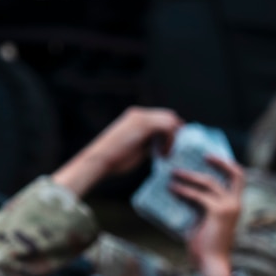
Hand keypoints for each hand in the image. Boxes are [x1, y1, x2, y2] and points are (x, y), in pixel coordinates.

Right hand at [51, 106, 182, 197]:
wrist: (99, 161)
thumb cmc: (113, 160)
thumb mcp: (136, 148)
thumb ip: (149, 143)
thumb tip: (162, 145)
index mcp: (134, 117)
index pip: (161, 116)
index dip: (172, 129)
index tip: (174, 145)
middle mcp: (138, 113)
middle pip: (169, 115)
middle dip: (176, 131)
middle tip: (174, 148)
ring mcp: (141, 117)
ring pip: (170, 120)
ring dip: (173, 137)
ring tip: (166, 153)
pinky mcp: (144, 125)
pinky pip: (167, 128)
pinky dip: (170, 141)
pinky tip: (163, 154)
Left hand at [174, 153, 246, 275]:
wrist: (211, 263)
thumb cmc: (204, 246)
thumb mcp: (201, 220)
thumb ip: (196, 206)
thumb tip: (179, 192)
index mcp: (235, 204)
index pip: (238, 178)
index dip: (227, 165)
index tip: (211, 156)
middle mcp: (236, 203)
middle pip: (234, 173)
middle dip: (218, 161)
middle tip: (199, 155)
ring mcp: (229, 207)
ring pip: (210, 182)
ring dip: (190, 175)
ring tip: (174, 173)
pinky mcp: (217, 213)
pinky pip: (198, 196)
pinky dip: (184, 190)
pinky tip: (172, 188)